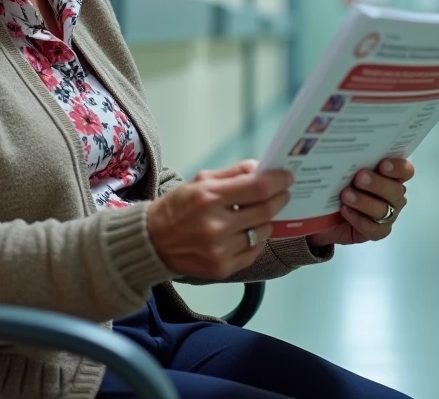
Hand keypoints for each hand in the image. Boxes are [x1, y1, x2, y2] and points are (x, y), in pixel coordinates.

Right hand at [147, 160, 293, 279]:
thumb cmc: (178, 206)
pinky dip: (256, 239)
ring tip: (259, 213)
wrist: (152, 241)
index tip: (286, 177)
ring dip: (267, 220)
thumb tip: (261, 169)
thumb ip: (233, 173)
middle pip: (265, 210)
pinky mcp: (222, 268)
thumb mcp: (200, 181)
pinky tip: (247, 231)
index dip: (278, 181)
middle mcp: (216, 226)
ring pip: (263, 232)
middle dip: (280, 199)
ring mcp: (220, 250)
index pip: (258, 188)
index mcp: (209, 198)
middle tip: (283, 193)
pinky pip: (253, 251)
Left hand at [305, 158, 413, 248]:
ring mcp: (387, 215)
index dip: (398, 167)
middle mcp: (393, 195)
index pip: (405, 170)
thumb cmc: (338, 186)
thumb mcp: (342, 170)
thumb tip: (343, 142)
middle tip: (359, 178)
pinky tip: (345, 211)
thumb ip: (350, 160)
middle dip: (377, 184)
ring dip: (364, 202)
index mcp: (391, 176)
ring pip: (383, 209)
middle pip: (395, 190)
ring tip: (346, 195)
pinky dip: (358, 219)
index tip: (382, 164)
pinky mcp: (377, 231)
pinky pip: (373, 228)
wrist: (323, 214)